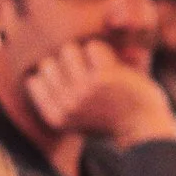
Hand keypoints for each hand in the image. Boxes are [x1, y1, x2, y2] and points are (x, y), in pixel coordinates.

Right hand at [23, 39, 175, 145]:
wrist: (144, 128)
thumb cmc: (109, 118)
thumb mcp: (75, 116)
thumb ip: (55, 97)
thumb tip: (31, 74)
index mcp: (55, 117)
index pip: (34, 81)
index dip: (53, 76)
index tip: (72, 85)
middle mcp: (65, 105)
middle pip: (48, 62)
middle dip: (66, 65)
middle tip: (88, 77)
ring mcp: (83, 91)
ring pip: (68, 50)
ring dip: (83, 55)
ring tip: (98, 70)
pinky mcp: (103, 78)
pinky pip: (93, 47)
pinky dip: (104, 53)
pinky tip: (113, 68)